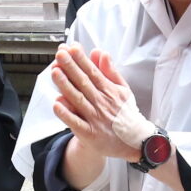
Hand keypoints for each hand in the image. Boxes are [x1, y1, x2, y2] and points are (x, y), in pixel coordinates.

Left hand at [51, 43, 152, 160]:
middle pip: (84, 82)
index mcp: (109, 91)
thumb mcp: (123, 90)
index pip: (93, 72)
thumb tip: (101, 53)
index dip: (82, 59)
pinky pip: (76, 123)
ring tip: (55, 72)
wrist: (135, 142)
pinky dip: (66, 114)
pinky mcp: (90, 134)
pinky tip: (56, 104)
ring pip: (78, 100)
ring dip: (66, 86)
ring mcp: (96, 119)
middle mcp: (102, 103)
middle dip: (71, 67)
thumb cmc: (126, 114)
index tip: (72, 48)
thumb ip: (111, 71)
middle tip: (60, 54)